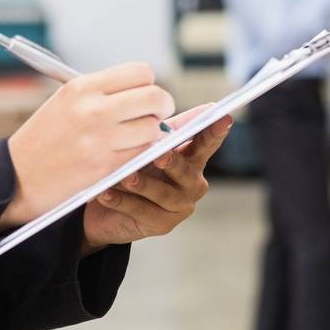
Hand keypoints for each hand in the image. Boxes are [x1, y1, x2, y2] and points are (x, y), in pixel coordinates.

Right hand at [2, 63, 173, 227]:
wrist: (17, 177)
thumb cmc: (46, 137)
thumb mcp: (67, 101)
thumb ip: (104, 92)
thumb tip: (146, 90)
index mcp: (82, 87)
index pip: (141, 72)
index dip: (149, 83)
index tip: (145, 94)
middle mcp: (93, 110)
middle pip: (154, 97)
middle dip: (162, 106)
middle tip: (156, 114)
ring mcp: (101, 140)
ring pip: (153, 128)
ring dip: (152, 133)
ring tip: (137, 136)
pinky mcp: (105, 167)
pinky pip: (143, 153)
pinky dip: (142, 152)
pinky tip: (128, 152)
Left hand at [81, 102, 232, 252]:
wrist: (106, 206)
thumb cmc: (133, 166)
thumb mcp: (147, 145)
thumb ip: (166, 128)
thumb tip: (183, 104)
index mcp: (192, 159)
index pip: (206, 143)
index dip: (215, 131)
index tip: (223, 117)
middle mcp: (192, 184)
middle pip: (187, 172)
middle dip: (173, 163)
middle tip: (159, 155)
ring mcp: (179, 207)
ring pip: (163, 195)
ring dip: (143, 184)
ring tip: (125, 177)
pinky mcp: (161, 225)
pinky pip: (141, 212)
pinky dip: (121, 201)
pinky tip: (105, 193)